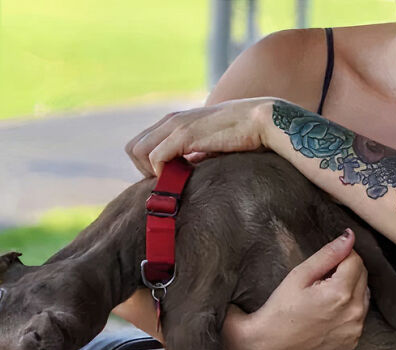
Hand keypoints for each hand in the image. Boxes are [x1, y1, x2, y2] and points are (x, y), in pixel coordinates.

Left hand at [125, 98, 273, 176]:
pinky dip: (162, 173)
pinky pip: (156, 157)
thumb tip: (185, 175)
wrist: (262, 122)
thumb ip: (194, 157)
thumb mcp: (210, 147)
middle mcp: (171, 120)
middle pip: (133, 148)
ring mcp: (176, 125)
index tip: (167, 179)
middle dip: (144, 170)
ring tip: (174, 181)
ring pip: (138, 152)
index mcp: (176, 122)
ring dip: (151, 172)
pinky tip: (181, 177)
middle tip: (167, 183)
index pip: (141, 144)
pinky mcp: (185, 134)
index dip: (148, 166)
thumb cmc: (243, 137)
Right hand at [222, 228, 369, 349]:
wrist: (270, 345)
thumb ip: (328, 254)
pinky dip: (349, 310)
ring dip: (350, 290)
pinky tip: (328, 314)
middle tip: (321, 281)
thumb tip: (349, 237)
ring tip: (324, 298)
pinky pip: (358, 316)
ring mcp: (355, 329)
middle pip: (363, 276)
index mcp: (341, 293)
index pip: (355, 260)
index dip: (340, 257)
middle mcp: (354, 312)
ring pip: (364, 296)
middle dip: (346, 272)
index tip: (323, 266)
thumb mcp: (300, 275)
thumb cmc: (280, 309)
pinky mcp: (352, 341)